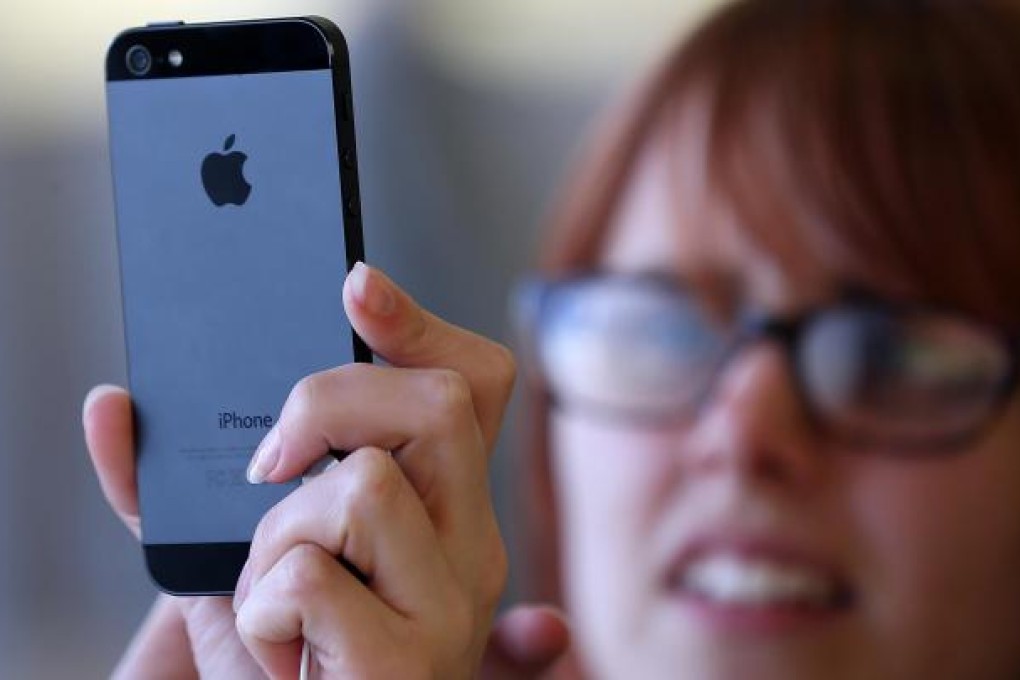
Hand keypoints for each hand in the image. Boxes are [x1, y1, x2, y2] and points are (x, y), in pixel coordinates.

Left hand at [84, 263, 569, 678]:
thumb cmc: (274, 646)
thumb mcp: (228, 549)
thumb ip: (170, 483)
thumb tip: (109, 407)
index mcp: (447, 505)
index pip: (477, 385)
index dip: (420, 325)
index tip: (355, 286)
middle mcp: (470, 546)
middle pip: (438, 404)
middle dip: (328, 404)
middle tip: (271, 465)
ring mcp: (449, 606)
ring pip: (365, 483)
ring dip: (280, 531)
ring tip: (275, 588)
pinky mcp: (407, 665)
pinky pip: (312, 575)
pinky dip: (262, 601)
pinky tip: (278, 640)